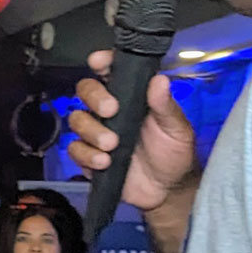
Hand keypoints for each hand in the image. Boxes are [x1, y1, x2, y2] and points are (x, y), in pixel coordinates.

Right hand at [65, 50, 198, 211]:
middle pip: (86, 90)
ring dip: (92, 131)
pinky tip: (104, 161)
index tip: (100, 62)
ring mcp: (97, 133)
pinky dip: (86, 154)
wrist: (167, 190)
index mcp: (131, 96)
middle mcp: (110, 111)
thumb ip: (165, 106)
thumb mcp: (176, 129)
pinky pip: (75, 149)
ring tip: (112, 144)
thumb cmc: (173, 153)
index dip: (102, 62)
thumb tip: (160, 80)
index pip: (111, 71)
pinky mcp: (88, 156)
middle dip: (94, 97)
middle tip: (111, 110)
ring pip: (77, 119)